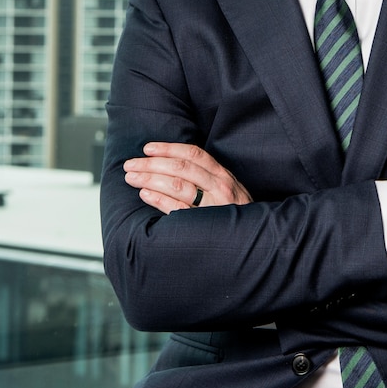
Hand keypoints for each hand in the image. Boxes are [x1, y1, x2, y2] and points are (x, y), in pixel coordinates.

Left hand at [124, 142, 252, 214]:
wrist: (256, 239)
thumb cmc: (235, 213)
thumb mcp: (226, 189)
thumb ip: (207, 176)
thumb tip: (172, 164)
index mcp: (222, 175)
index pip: (193, 154)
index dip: (169, 149)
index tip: (147, 148)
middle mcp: (219, 187)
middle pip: (181, 168)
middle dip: (152, 164)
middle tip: (130, 164)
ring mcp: (213, 206)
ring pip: (178, 186)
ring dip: (151, 179)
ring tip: (132, 177)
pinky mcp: (204, 225)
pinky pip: (178, 210)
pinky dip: (159, 200)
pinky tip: (145, 194)